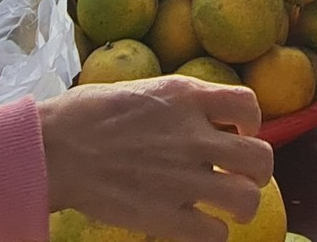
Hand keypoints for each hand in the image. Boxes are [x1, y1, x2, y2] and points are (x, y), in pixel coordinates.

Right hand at [39, 78, 271, 241]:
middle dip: (257, 169)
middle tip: (238, 174)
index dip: (250, 123)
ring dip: (242, 204)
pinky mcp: (167, 217)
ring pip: (248, 199)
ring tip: (227, 205)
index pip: (248, 105)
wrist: (55, 148)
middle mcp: (194, 136)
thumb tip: (197, 115)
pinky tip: (197, 225)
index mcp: (186, 97)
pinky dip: (212, 232)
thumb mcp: (142, 89)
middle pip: (261, 158)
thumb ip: (177, 104)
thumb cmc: (85, 114)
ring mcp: (183, 178)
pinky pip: (216, 234)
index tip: (235, 133)